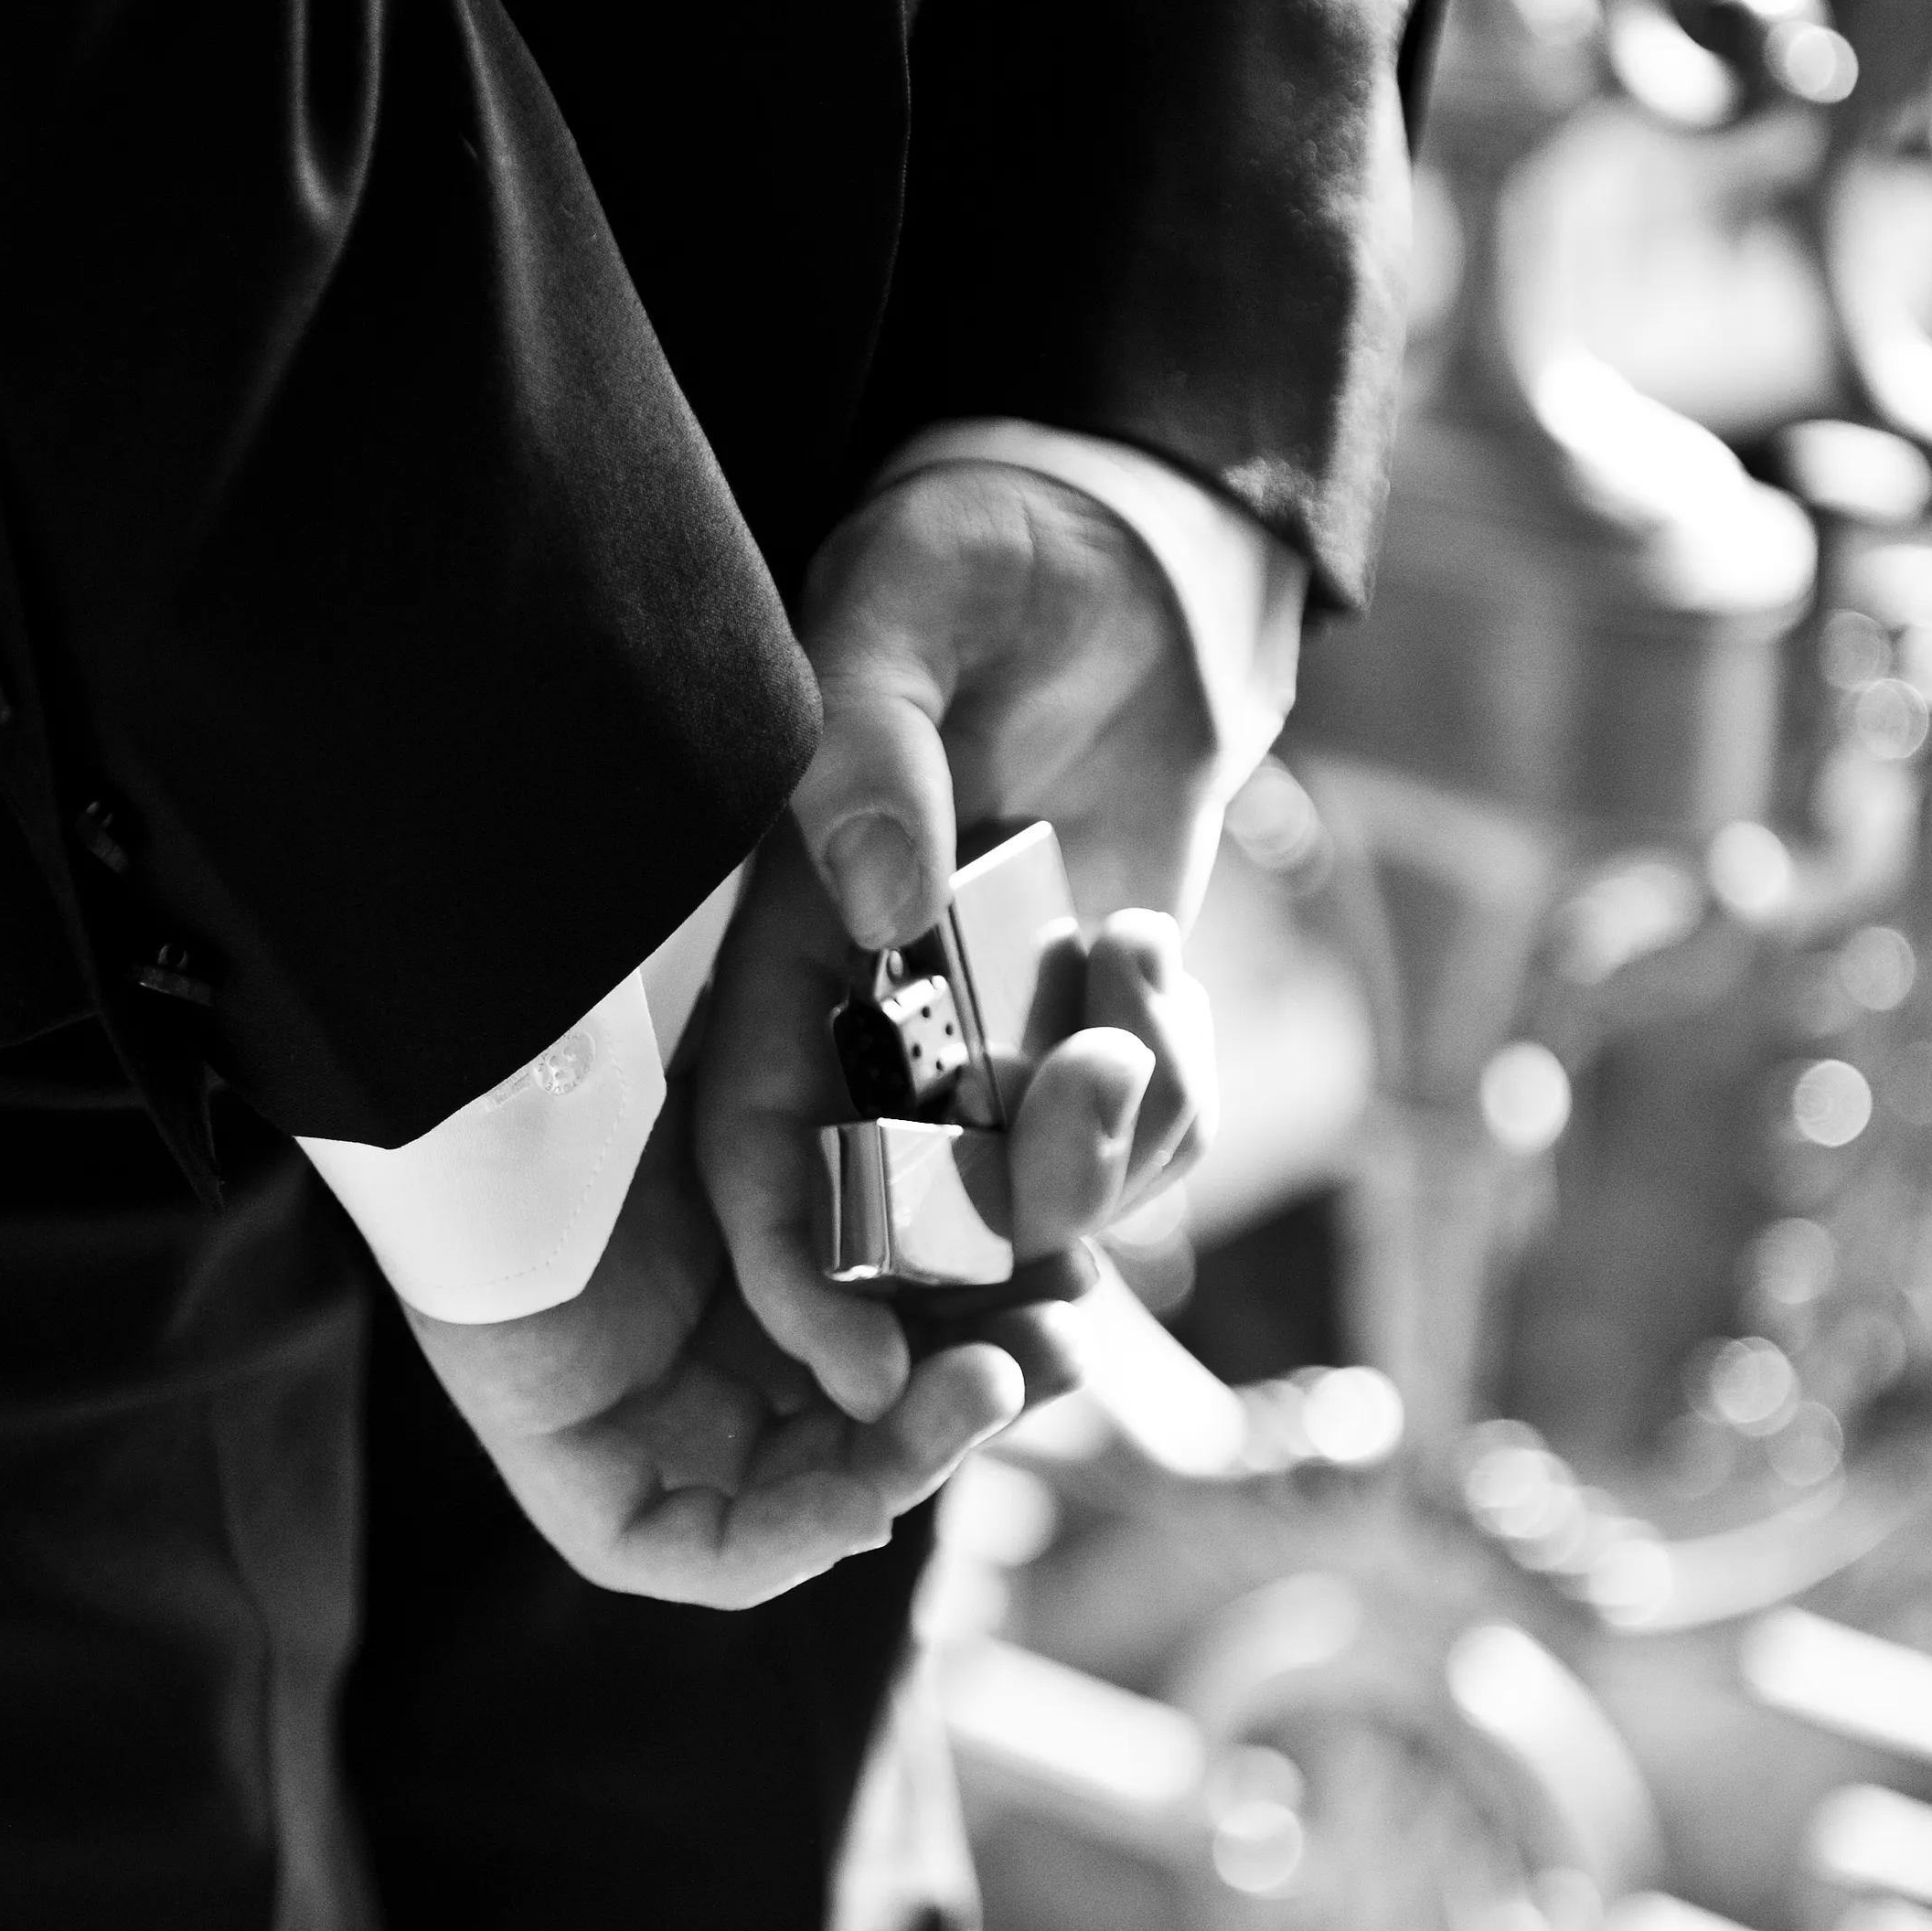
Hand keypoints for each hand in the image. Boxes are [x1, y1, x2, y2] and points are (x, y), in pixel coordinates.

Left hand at [404, 1096, 1027, 1608]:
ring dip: (913, 1462)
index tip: (1074, 1284)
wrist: (502, 1047)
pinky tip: (865, 1495)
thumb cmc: (650, 1039)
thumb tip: (1072, 1257)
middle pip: (879, 1439)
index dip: (1003, 1342)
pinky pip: (699, 1555)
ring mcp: (651, 1430)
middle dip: (976, 1406)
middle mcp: (722, 1366)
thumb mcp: (822, 1099)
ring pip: (818, 1499)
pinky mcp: (580, 1481)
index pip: (916, 1361)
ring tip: (988, 1382)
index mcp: (783, 1284)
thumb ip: (928, 1170)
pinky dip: (790, 1539)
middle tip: (1057, 1346)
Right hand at [695, 461, 1226, 1420]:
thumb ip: (867, 748)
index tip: (862, 1369)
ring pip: (1043, 1200)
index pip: (756, 1157)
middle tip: (1078, 1195)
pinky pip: (1148, 1138)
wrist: (1107, 561)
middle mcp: (875, 1029)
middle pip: (904, 1225)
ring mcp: (992, 1042)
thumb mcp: (893, 617)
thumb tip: (882, 899)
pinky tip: (1151, 956)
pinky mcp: (1097, 1030)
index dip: (796, 1276)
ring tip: (1133, 996)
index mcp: (779, 959)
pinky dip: (1175, 1083)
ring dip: (1107, 1149)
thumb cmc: (966, 569)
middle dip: (992, 1257)